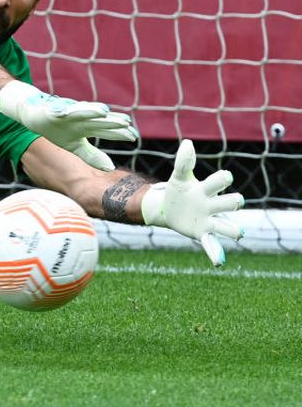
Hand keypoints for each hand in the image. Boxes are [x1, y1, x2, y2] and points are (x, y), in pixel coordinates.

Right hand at [0, 81, 137, 170]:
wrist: (35, 115)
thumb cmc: (57, 129)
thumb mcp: (75, 146)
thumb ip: (91, 155)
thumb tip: (110, 167)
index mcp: (87, 128)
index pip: (106, 131)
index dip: (119, 133)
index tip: (134, 136)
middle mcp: (80, 119)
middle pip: (98, 121)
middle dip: (110, 121)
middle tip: (126, 122)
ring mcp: (68, 114)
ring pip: (81, 112)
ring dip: (91, 111)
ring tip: (103, 111)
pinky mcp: (53, 110)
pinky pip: (58, 110)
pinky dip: (62, 110)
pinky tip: (66, 110)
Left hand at [140, 139, 244, 265]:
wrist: (166, 207)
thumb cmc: (178, 190)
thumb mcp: (178, 176)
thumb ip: (183, 162)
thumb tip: (188, 143)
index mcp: (207, 189)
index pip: (220, 182)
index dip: (223, 179)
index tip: (225, 177)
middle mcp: (212, 205)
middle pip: (229, 203)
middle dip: (233, 202)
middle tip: (235, 202)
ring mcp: (209, 221)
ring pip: (226, 226)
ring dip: (233, 229)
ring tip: (238, 233)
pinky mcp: (201, 233)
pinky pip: (212, 244)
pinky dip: (215, 253)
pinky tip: (219, 262)